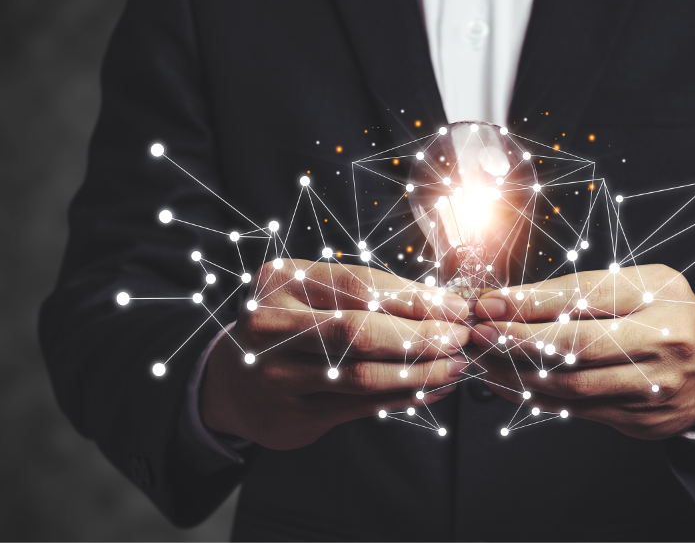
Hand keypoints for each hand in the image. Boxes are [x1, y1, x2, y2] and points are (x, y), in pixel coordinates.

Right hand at [200, 259, 469, 449]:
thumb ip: (365, 294)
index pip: (360, 286)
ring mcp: (279, 375)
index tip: (456, 306)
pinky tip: (434, 388)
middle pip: (361, 332)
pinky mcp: (294, 414)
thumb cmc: (289, 325)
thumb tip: (441, 302)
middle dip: (422, 335)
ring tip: (456, 366)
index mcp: (281, 281)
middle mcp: (272, 326)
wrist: (233, 382)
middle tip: (462, 337)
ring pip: (364, 375)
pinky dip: (405, 397)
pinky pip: (363, 406)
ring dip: (421, 371)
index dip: (415, 298)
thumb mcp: (312, 293)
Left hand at [469, 264, 694, 439]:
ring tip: (483, 356)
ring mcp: (650, 391)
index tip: (491, 301)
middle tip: (478, 331)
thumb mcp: (641, 285)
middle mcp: (660, 348)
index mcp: (662, 303)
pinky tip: (507, 382)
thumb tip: (515, 298)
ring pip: (570, 386)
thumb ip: (585, 290)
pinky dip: (533, 397)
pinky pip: (574, 411)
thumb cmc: (670, 316)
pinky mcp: (636, 422)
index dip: (532, 303)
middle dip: (517, 340)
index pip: (586, 301)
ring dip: (517, 372)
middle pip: (575, 348)